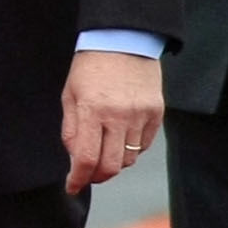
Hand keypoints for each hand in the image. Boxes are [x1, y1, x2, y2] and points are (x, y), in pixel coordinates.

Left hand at [62, 49, 163, 193]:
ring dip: (114, 164)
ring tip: (103, 154)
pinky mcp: (157, 114)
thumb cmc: (90, 67)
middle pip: (111, 166)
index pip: (87, 158)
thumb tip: (75, 158)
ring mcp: (141, 116)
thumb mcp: (70, 95)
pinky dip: (131, 151)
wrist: (124, 41)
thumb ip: (72, 129)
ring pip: (129, 159)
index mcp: (92, 110)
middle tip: (88, 176)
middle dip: (97, 177)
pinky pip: (144, 146)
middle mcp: (119, 116)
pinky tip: (120, 142)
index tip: (72, 186)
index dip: (79, 179)